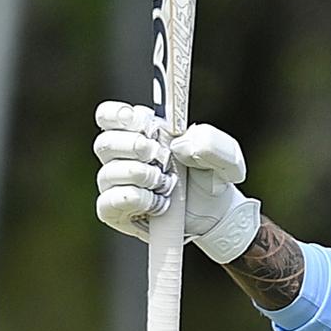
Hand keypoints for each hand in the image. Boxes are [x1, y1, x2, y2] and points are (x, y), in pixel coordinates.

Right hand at [93, 101, 260, 263]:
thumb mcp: (225, 156)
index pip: (109, 115)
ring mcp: (116, 184)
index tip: (145, 123)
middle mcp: (123, 156)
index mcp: (142, 132)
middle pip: (105, 142)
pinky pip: (108, 202)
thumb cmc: (212, 177)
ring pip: (108, 173)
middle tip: (163, 156)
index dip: (119, 115)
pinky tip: (159, 203)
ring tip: (168, 184)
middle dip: (134, 146)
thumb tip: (179, 145)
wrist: (217, 215)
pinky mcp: (116, 211)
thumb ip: (209, 141)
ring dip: (142, 176)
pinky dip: (135, 200)